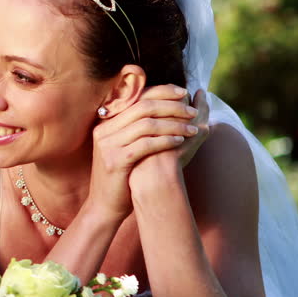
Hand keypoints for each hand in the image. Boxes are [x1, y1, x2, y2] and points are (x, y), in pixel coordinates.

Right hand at [88, 85, 200, 217]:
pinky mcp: (115, 160)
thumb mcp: (124, 146)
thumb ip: (137, 127)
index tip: (184, 92)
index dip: (162, 91)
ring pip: (146, 125)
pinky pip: (145, 144)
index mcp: (106, 123)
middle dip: (172, 107)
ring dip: (174, 125)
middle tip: (193, 112)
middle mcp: (104, 130)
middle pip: (143, 107)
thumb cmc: (121, 176)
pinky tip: (180, 142)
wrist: (104, 205)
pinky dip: (165, 141)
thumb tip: (166, 106)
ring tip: (192, 129)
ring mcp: (107, 145)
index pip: (137, 97)